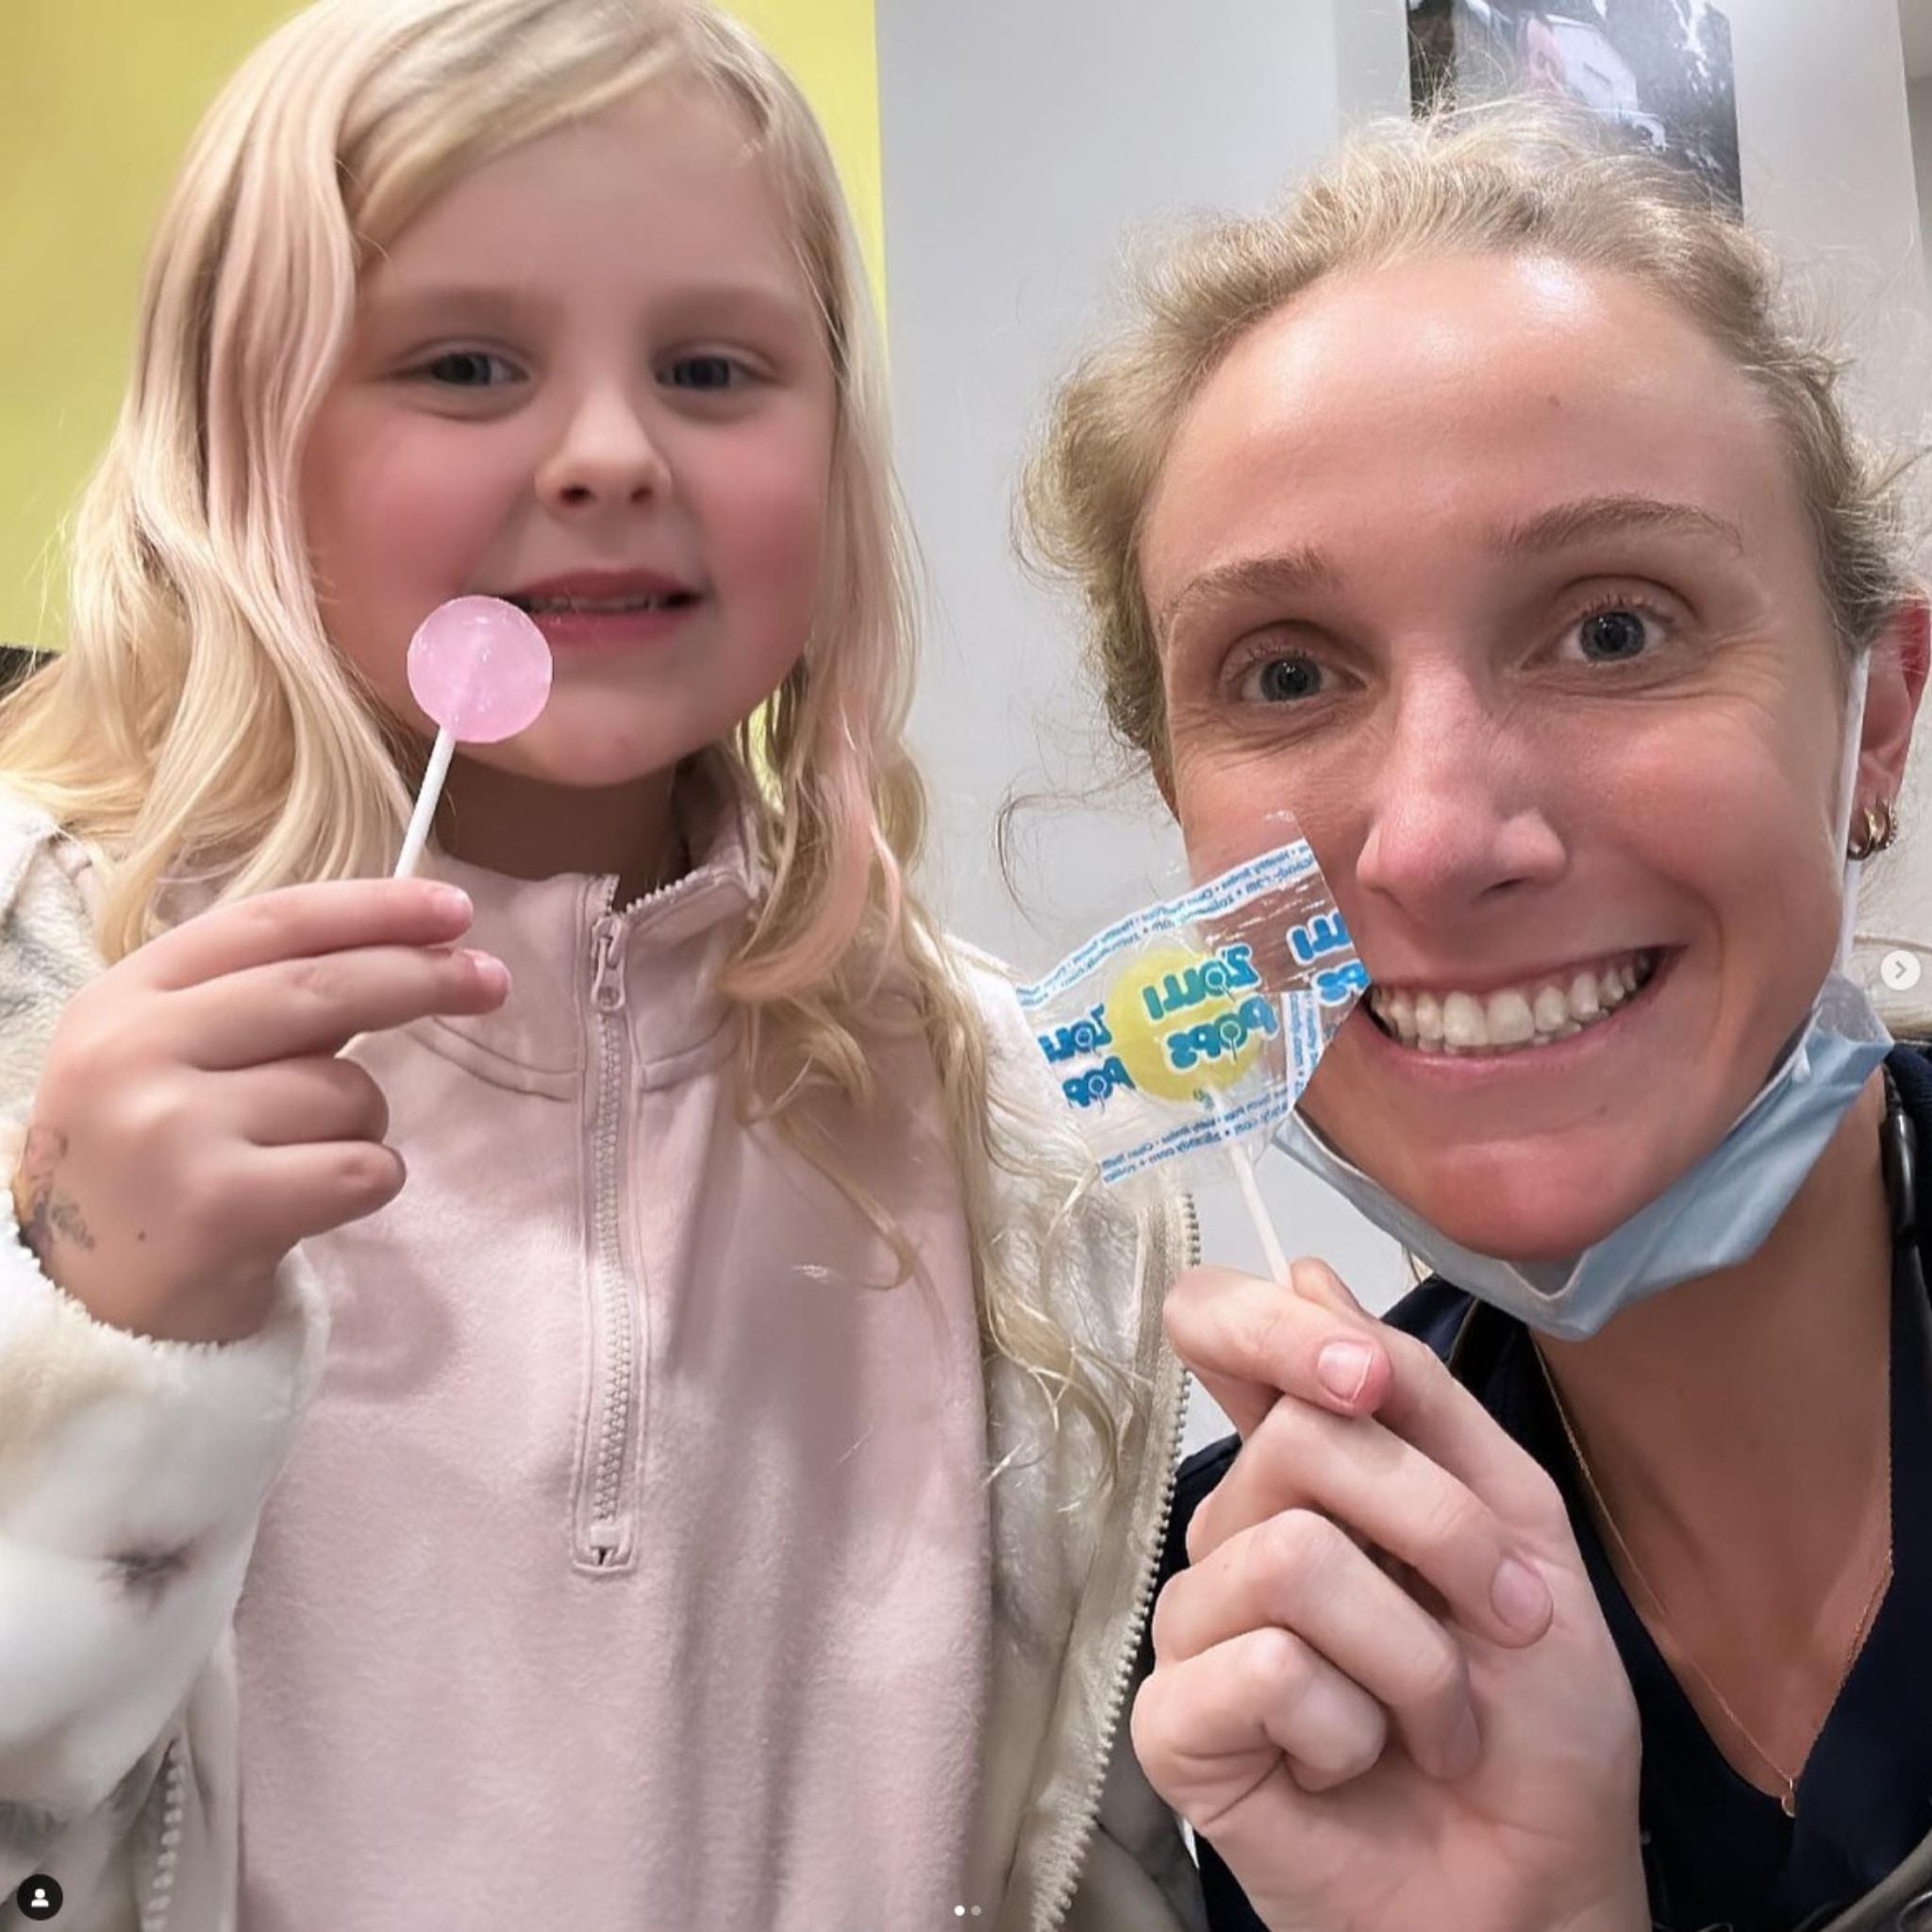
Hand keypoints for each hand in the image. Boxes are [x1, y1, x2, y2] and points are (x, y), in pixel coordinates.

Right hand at [11, 878, 506, 1343]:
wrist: (92, 1308)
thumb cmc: (158, 1165)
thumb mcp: (171, 1057)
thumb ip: (263, 1000)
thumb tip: (414, 945)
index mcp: (125, 997)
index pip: (269, 924)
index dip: (372, 909)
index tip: (453, 908)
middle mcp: (136, 1052)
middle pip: (321, 989)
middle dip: (421, 978)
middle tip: (489, 982)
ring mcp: (173, 1129)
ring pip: (346, 1089)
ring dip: (364, 1122)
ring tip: (304, 1159)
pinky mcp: (220, 1206)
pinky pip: (359, 1166)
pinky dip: (369, 1180)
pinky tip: (315, 1201)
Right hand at [1134, 1261, 1646, 1931]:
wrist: (1545, 1876)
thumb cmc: (1533, 1710)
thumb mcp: (1516, 1521)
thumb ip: (1416, 1399)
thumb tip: (1304, 1267)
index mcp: (1303, 1464)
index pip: (1212, 1325)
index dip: (1267, 1324)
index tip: (1363, 1381)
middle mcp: (1234, 1526)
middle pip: (1300, 1441)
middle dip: (1437, 1530)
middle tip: (1498, 1619)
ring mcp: (1198, 1623)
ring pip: (1290, 1555)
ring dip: (1415, 1656)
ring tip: (1433, 1719)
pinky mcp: (1177, 1722)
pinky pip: (1265, 1664)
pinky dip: (1354, 1724)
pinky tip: (1354, 1765)